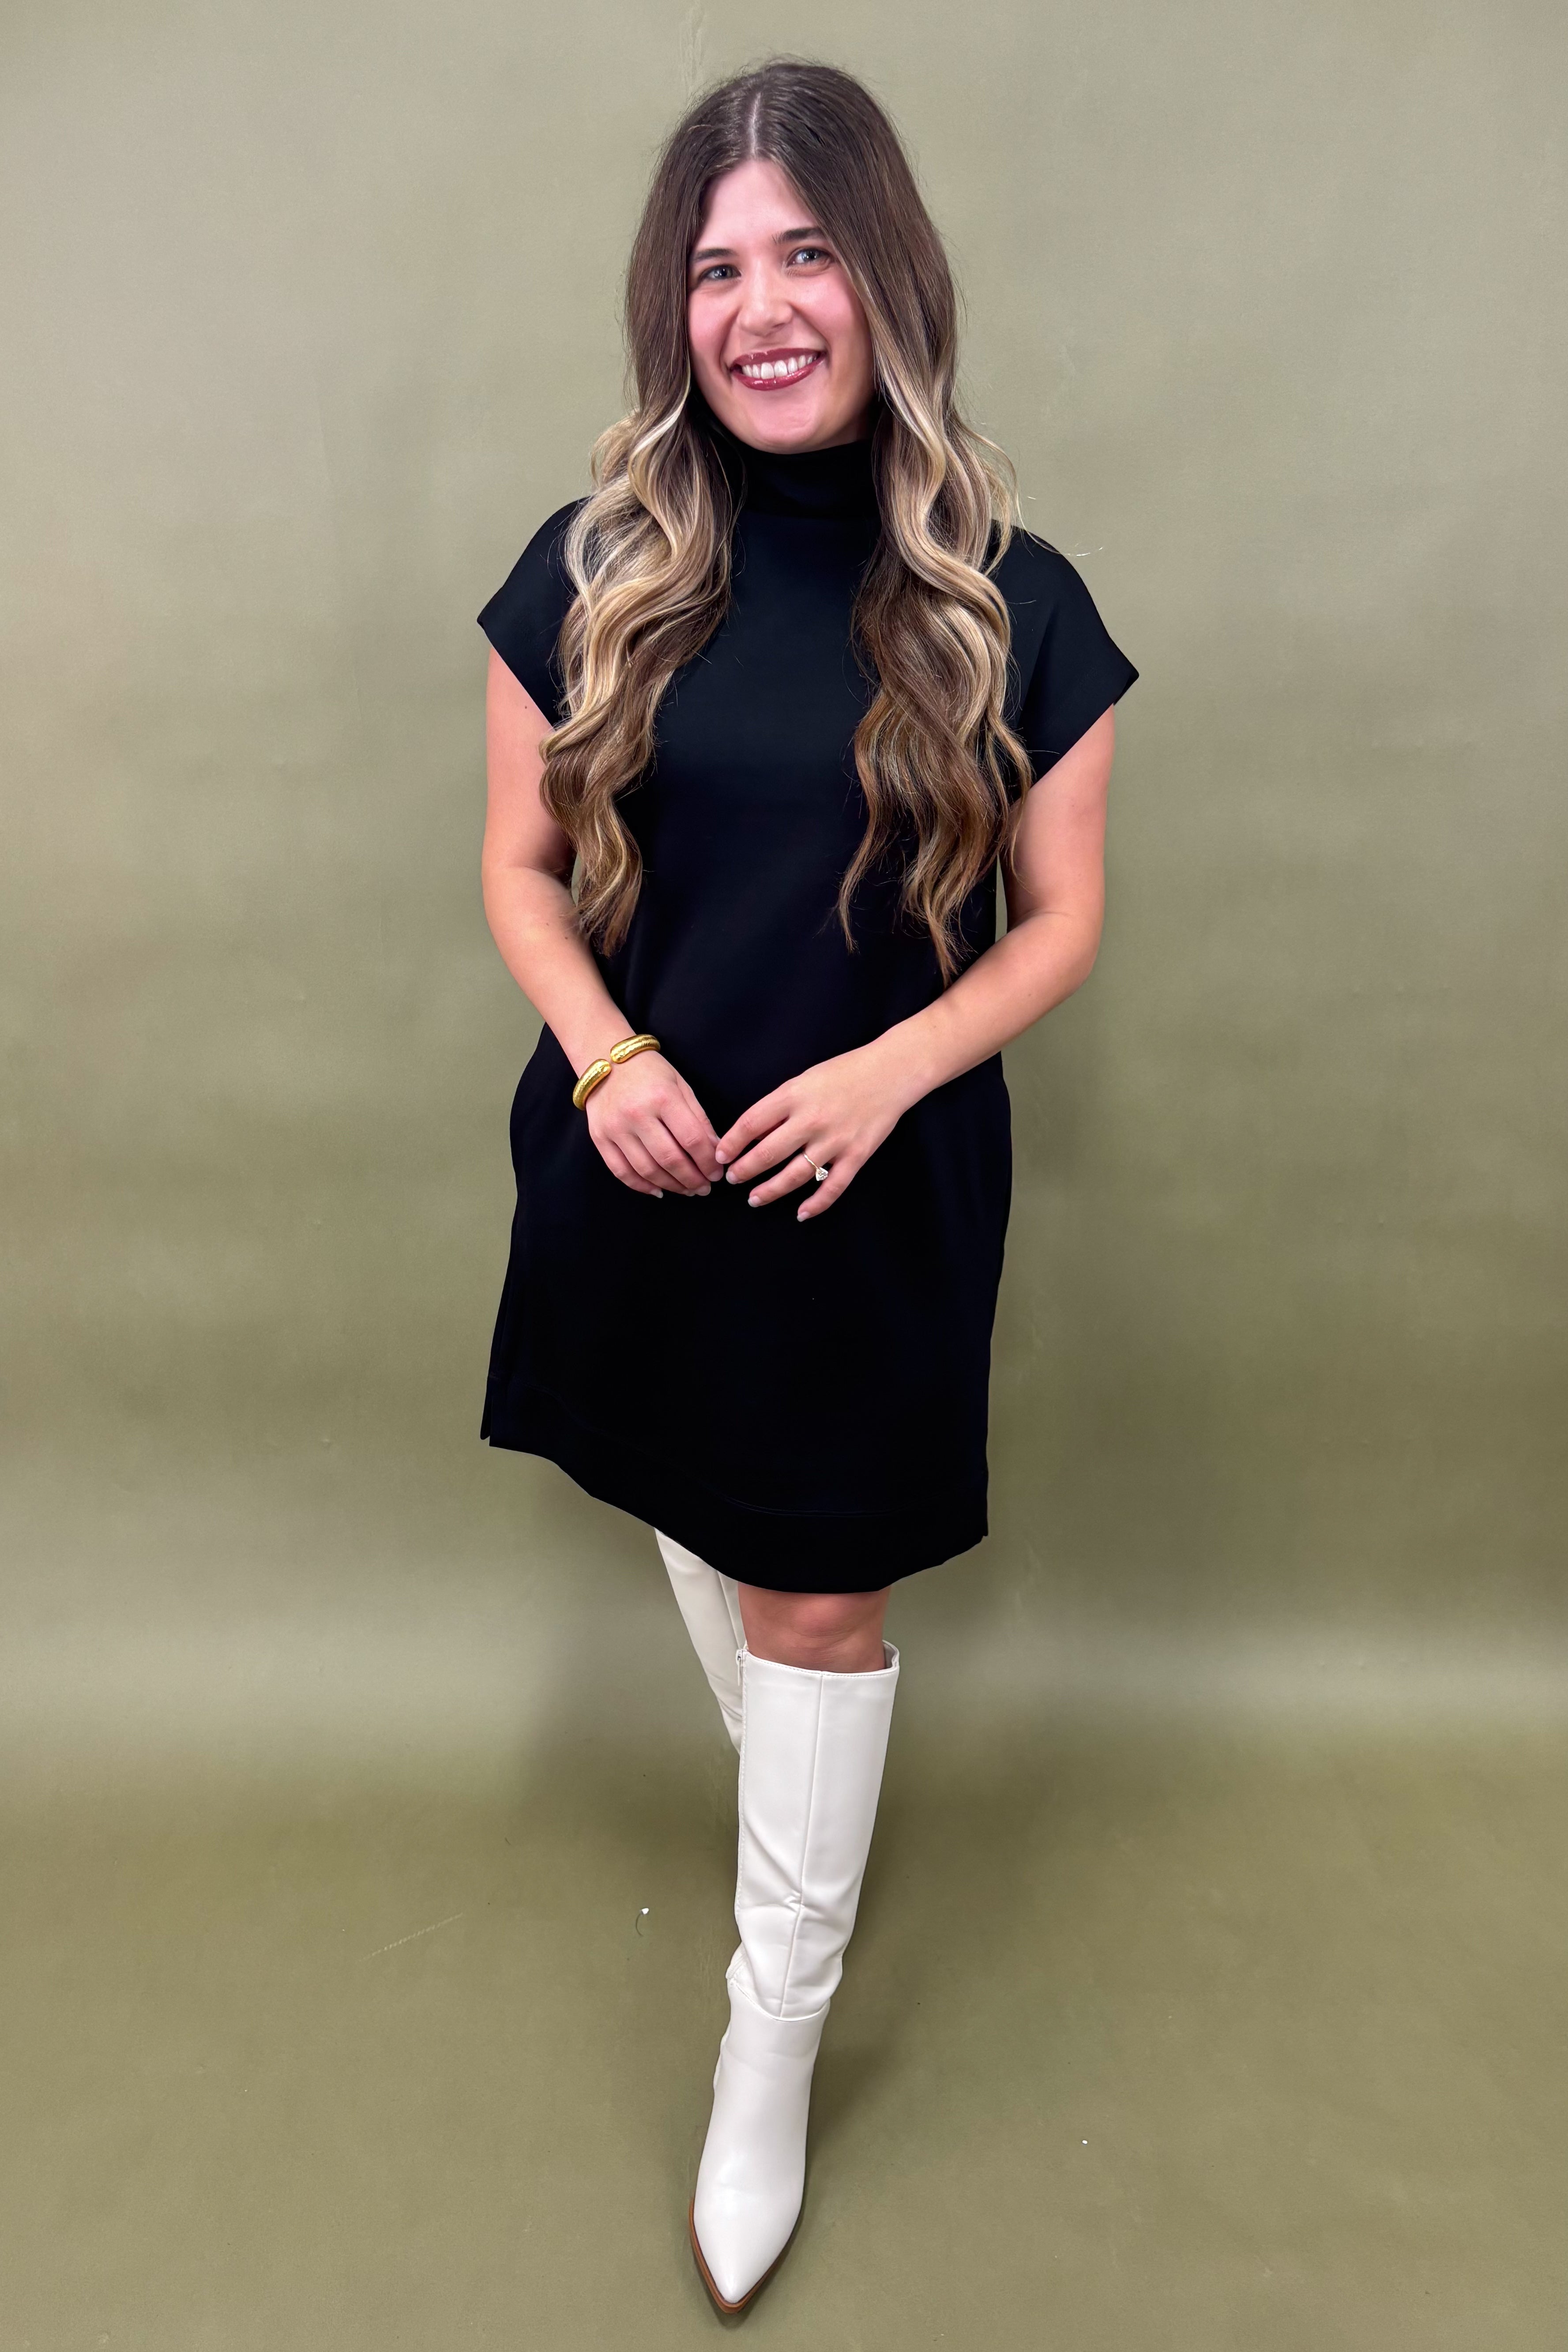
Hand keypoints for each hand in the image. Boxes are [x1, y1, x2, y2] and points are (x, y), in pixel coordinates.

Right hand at [585, 1052, 721, 1197]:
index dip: (708, 1162)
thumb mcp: (681, 1086)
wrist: (604, 1058)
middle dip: (692, 1179)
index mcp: (662, 1097)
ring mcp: (615, 1128)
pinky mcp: (600, 1138)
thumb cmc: (650, 1072)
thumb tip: (715, 1152)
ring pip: (647, 1170)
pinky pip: (622, 1171)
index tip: (717, 1174)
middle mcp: (637, 1114)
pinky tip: (659, 1190)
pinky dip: (642, 1186)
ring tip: (687, 1190)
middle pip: (670, 1159)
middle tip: (704, 1188)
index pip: (692, 1139)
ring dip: (671, 1185)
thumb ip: (699, 1119)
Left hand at [714, 1042, 920, 1220]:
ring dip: (771, 1190)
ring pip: (795, 1175)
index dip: (732, 1143)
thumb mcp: (804, 1080)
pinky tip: (800, 1214)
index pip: (751, 1123)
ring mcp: (835, 1140)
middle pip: (768, 1153)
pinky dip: (816, 1205)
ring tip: (755, 1199)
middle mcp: (812, 1119)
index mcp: (794, 1095)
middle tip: (732, 1180)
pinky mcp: (857, 1155)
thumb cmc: (844, 1072)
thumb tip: (754, 1135)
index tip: (720, 1156)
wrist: (891, 1071)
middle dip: (745, 1170)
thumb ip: (780, 1106)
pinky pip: (832, 1187)